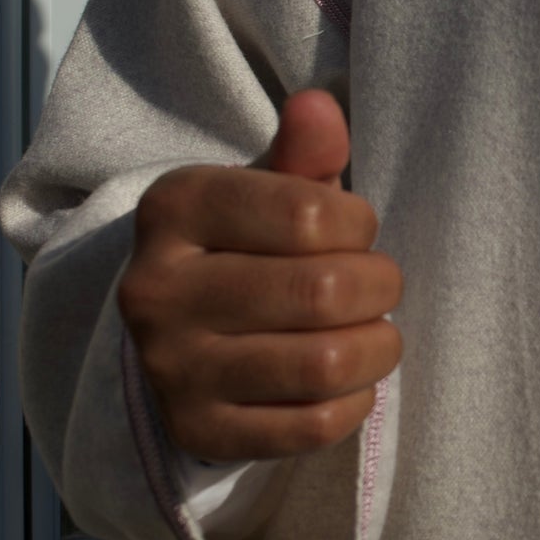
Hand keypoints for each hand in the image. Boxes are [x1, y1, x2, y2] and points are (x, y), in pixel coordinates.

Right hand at [119, 89, 401, 459]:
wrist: (180, 336)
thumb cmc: (245, 248)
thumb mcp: (264, 191)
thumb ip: (301, 154)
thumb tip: (320, 107)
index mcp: (173, 210)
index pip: (310, 214)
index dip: (360, 224)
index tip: (357, 230)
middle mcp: (158, 291)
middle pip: (323, 292)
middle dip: (380, 287)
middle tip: (380, 286)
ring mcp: (173, 369)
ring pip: (323, 364)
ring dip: (377, 348)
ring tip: (376, 334)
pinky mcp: (200, 431)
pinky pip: (313, 425)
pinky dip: (355, 402)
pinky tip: (350, 380)